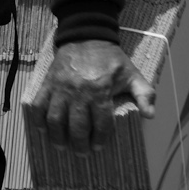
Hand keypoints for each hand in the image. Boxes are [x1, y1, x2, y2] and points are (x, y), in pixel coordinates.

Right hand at [29, 40, 155, 154]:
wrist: (87, 36)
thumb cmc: (111, 60)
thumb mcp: (132, 74)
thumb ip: (144, 94)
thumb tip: (150, 116)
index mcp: (101, 90)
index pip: (101, 123)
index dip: (100, 139)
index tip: (98, 147)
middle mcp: (79, 91)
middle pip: (76, 126)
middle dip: (79, 144)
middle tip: (81, 153)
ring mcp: (61, 87)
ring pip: (55, 118)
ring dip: (57, 136)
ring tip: (61, 147)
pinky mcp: (48, 83)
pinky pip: (39, 105)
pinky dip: (39, 120)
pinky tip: (43, 130)